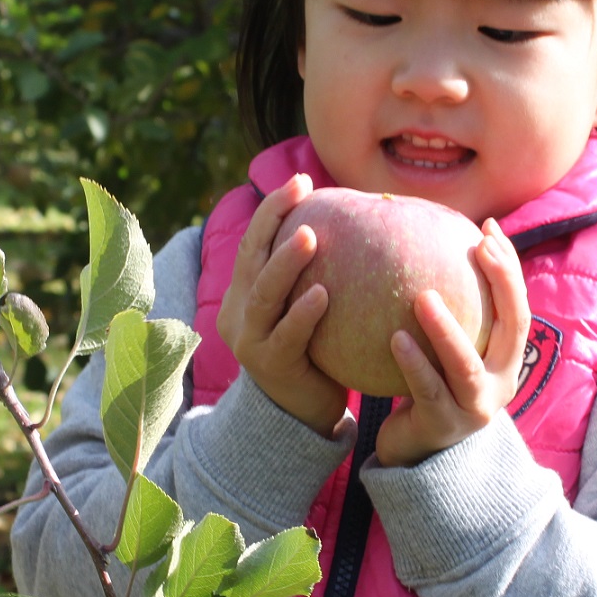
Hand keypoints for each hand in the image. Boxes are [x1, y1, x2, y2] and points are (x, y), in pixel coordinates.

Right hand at [215, 174, 347, 436]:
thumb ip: (313, 276)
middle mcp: (239, 313)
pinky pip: (287, 335)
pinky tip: (322, 294)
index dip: (273, 209)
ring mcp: (250, 341)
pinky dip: (302, 313)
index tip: (302, 180)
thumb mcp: (305, 311)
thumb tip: (357, 227)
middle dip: (273, 219)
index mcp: (243, 294)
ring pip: (264, 294)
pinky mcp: (271, 366)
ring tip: (310, 236)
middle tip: (300, 189)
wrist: (300, 416)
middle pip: (251, 257)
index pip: (254, 242)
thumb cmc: (313, 354)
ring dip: (286, 262)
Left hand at [373, 219, 529, 466]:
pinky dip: (414, 363)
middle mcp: (500, 383)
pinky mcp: (442, 427)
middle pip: (512, 327)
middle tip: (477, 248)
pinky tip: (395, 338)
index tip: (487, 229)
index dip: (508, 267)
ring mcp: (474, 408)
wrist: (418, 456)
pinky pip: (427, 391)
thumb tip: (425, 246)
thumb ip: (448, 314)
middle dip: (501, 283)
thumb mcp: (446, 352)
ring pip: (466, 366)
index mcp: (505, 360)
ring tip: (422, 297)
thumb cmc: (429, 390)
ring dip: (446, 330)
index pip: (517, 306)